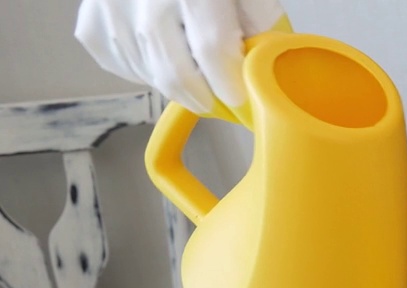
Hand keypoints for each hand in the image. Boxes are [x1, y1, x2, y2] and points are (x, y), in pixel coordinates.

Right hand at [75, 0, 287, 115]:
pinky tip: (156, 56)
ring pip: (144, 67)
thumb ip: (257, 18)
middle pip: (171, 67)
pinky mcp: (92, 12)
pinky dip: (138, 68)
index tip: (239, 100)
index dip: (227, 82)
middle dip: (198, 95)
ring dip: (170, 83)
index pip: (211, 47)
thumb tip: (257, 66)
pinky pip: (114, 58)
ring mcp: (111, 3)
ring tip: (188, 76)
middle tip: (212, 102)